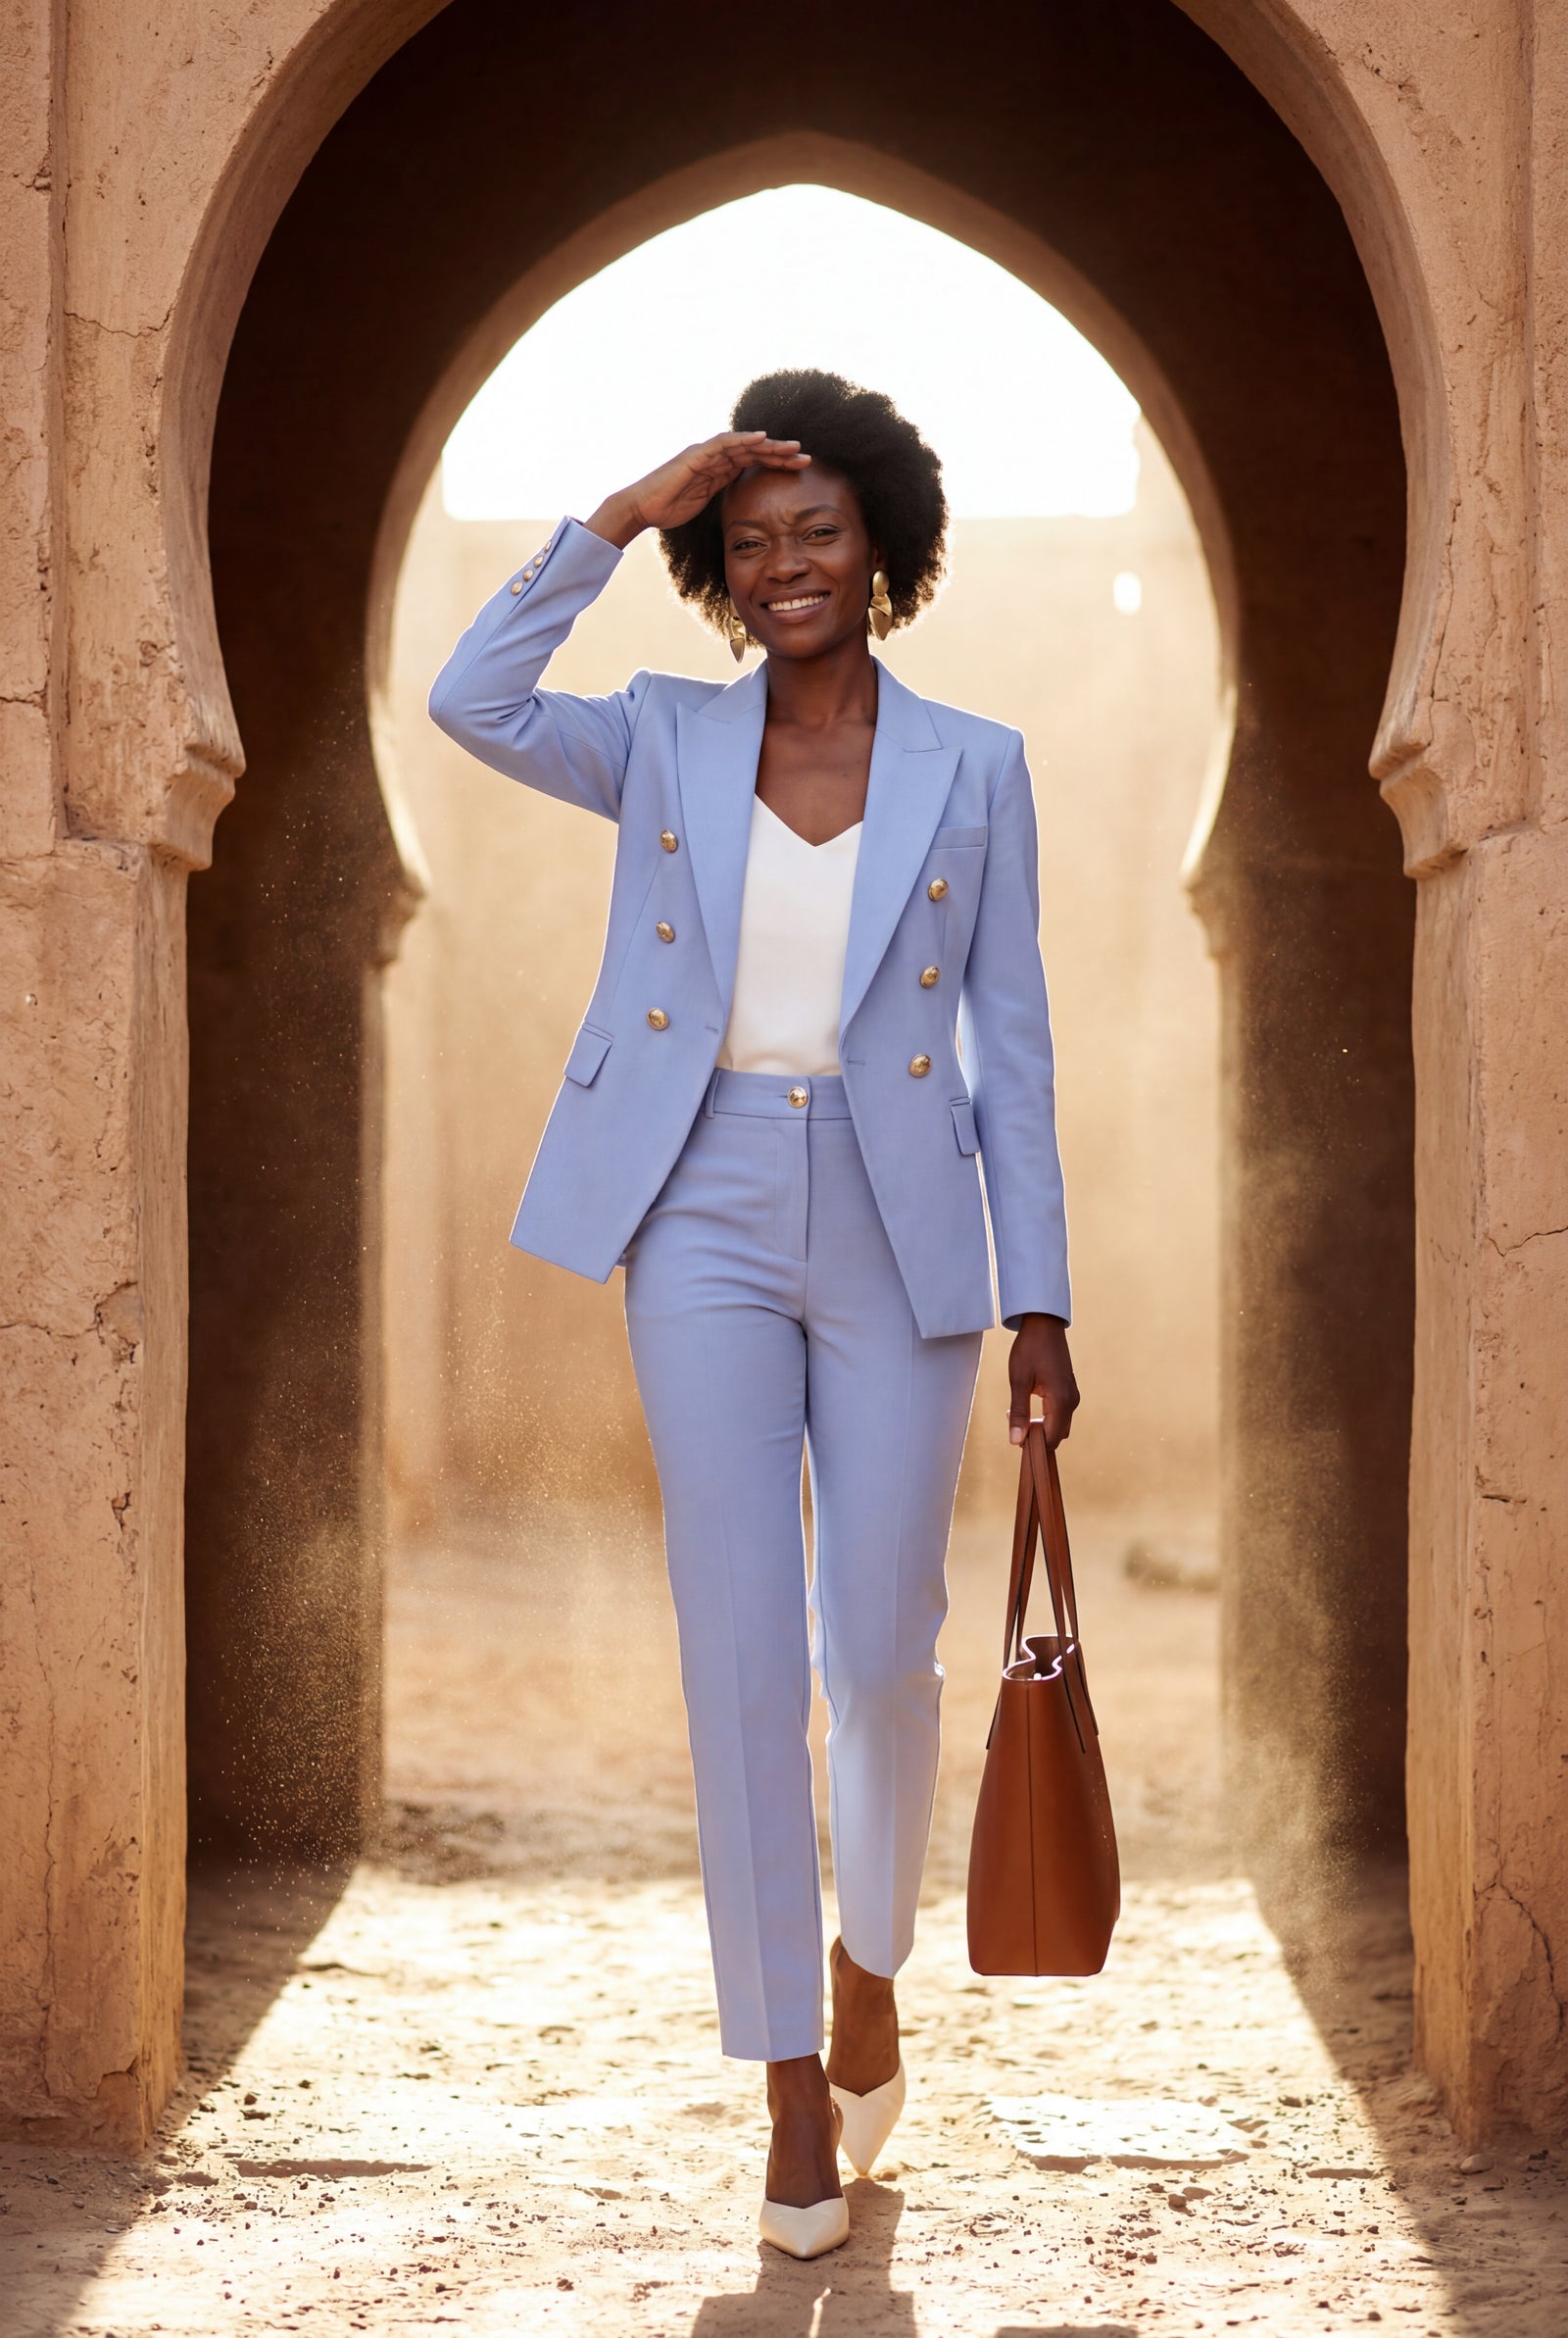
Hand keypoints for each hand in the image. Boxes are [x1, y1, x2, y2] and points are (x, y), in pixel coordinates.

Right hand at [585, 430, 810, 547]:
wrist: (643, 507)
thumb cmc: (669, 508)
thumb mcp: (705, 504)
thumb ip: (723, 497)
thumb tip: (744, 508)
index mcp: (719, 469)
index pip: (754, 462)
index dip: (777, 463)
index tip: (799, 469)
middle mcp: (715, 457)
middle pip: (754, 451)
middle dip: (780, 453)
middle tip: (806, 457)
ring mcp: (706, 454)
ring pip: (743, 444)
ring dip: (769, 445)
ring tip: (793, 447)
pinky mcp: (696, 455)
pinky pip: (723, 444)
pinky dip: (743, 440)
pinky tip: (762, 439)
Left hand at [1007, 1314, 1078, 1447]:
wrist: (1044, 1325)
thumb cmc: (1029, 1350)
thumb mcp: (1019, 1381)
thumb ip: (1019, 1413)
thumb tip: (1016, 1442)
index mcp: (1061, 1401)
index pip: (1050, 1439)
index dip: (1032, 1444)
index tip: (1014, 1435)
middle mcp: (1072, 1401)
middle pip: (1057, 1436)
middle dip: (1036, 1437)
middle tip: (1013, 1421)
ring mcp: (1073, 1396)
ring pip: (1059, 1426)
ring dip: (1040, 1427)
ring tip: (1017, 1412)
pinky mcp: (1070, 1391)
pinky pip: (1060, 1415)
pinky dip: (1046, 1418)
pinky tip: (1027, 1405)